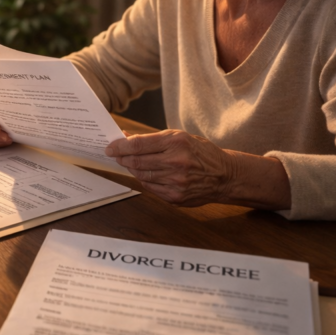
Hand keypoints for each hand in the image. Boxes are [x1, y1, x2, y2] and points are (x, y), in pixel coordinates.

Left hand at [105, 129, 234, 206]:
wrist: (225, 176)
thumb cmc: (200, 152)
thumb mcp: (179, 137)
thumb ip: (152, 139)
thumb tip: (126, 138)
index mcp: (177, 143)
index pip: (138, 145)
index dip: (120, 146)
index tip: (110, 146)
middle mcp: (176, 163)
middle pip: (136, 162)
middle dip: (122, 158)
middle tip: (115, 154)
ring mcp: (175, 182)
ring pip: (141, 175)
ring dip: (132, 168)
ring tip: (129, 162)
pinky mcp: (175, 197)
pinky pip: (150, 187)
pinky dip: (144, 179)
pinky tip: (145, 173)